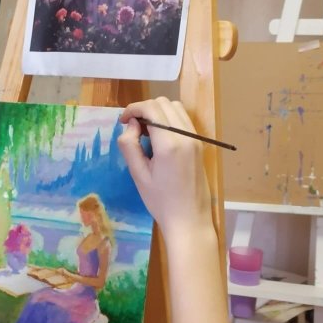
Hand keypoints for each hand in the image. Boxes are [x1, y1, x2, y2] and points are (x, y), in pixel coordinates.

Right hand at [118, 98, 211, 241]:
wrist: (189, 219)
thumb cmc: (161, 201)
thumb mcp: (138, 175)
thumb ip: (130, 145)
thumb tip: (131, 125)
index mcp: (169, 144)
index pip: (151, 109)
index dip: (132, 109)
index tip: (122, 121)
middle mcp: (186, 135)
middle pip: (163, 103)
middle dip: (144, 109)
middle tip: (132, 128)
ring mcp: (196, 138)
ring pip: (175, 108)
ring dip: (157, 112)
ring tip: (145, 132)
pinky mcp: (200, 144)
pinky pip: (183, 119)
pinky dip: (169, 119)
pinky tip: (159, 137)